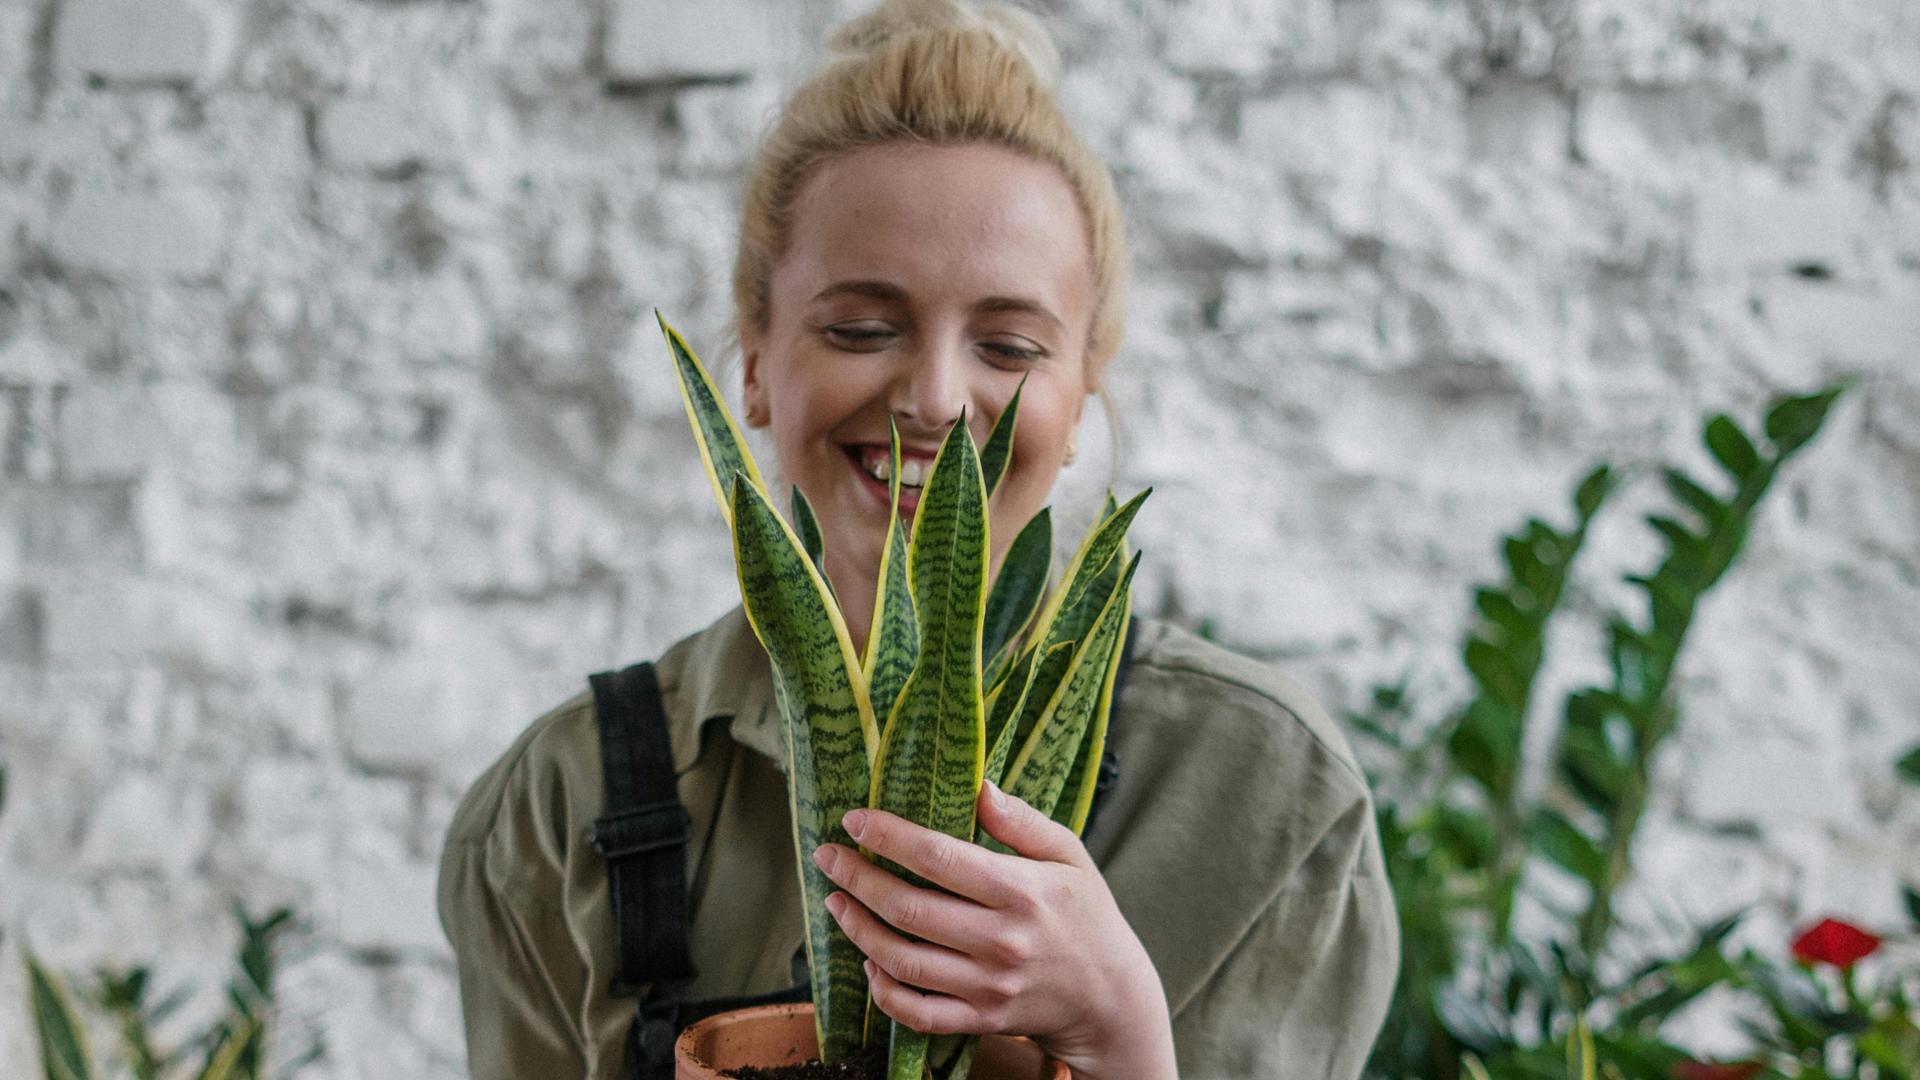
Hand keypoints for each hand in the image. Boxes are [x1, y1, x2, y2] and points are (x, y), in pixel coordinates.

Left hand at [808, 780, 1178, 1079]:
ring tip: (836, 901)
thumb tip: (979, 786)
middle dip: (858, 878)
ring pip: (903, 961)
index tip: (855, 818)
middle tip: (828, 856)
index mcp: (1022, 892)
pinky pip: (917, 1013)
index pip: (941, 859)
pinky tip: (869, 960)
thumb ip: (1023, 821)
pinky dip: (884, 990)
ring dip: (858, 929)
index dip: (890, 836)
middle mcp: (1002, 941)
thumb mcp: (1069, 855)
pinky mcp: (981, 1018)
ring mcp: (988, 986)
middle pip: (910, 909)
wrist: (1110, 996)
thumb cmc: (1086, 914)